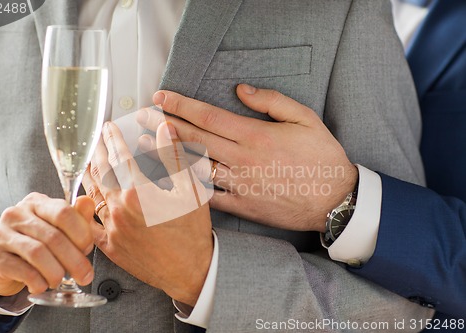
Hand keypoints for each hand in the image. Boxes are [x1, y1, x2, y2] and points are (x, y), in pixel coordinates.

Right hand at [0, 194, 94, 296]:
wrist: (4, 260)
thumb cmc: (38, 241)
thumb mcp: (59, 227)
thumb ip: (77, 216)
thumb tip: (88, 202)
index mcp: (36, 202)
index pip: (63, 212)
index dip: (81, 233)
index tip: (87, 249)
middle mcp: (16, 214)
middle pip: (53, 237)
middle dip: (74, 260)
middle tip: (85, 275)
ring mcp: (2, 235)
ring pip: (38, 254)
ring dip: (56, 272)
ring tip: (60, 280)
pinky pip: (23, 271)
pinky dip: (39, 282)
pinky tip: (42, 285)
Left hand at [83, 121, 212, 306]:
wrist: (191, 271)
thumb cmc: (193, 232)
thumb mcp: (191, 190)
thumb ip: (174, 157)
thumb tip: (164, 129)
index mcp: (139, 193)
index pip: (120, 157)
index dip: (114, 139)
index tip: (109, 128)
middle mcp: (120, 209)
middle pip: (102, 173)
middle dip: (98, 151)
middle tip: (97, 139)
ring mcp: (112, 229)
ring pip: (92, 195)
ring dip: (89, 175)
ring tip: (88, 162)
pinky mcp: (110, 246)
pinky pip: (89, 224)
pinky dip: (85, 208)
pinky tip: (83, 199)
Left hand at [136, 84, 357, 231]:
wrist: (335, 200)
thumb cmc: (321, 157)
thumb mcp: (304, 118)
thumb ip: (271, 101)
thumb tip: (241, 90)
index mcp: (255, 136)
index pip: (208, 117)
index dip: (181, 105)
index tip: (161, 97)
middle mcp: (243, 160)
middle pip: (194, 140)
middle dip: (163, 125)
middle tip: (141, 116)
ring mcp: (241, 185)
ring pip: (195, 168)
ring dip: (166, 155)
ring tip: (143, 143)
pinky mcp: (243, 206)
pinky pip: (209, 196)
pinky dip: (187, 187)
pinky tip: (168, 179)